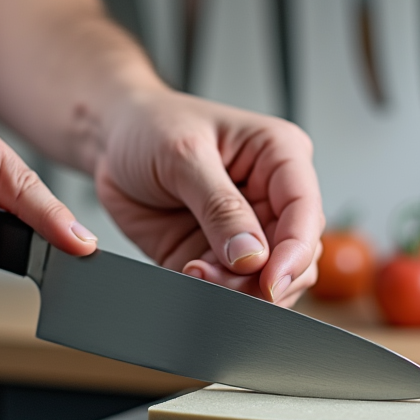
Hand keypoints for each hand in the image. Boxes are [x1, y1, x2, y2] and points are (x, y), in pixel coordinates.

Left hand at [94, 90, 324, 306]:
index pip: (306, 209)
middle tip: (218, 276)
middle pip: (298, 254)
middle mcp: (272, 195)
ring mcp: (250, 230)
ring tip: (196, 270)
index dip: (296, 250)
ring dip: (238, 289)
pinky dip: (217, 292)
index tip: (271, 279)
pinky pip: (235, 289)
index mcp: (280, 155)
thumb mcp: (184, 155)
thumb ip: (220, 206)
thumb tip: (252, 256)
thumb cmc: (152, 127)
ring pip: (271, 279)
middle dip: (264, 277)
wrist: (113, 141)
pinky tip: (190, 272)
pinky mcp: (222, 257)